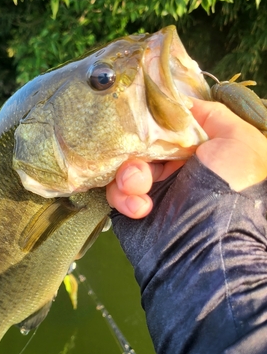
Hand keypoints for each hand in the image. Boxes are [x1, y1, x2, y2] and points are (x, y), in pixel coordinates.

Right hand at [106, 98, 266, 218]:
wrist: (206, 249)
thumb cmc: (228, 191)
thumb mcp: (239, 140)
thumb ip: (211, 114)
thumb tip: (179, 104)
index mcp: (198, 149)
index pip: (165, 123)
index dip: (152, 118)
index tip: (141, 115)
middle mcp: (173, 166)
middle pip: (140, 140)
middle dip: (137, 146)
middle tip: (143, 158)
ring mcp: (151, 188)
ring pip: (123, 163)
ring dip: (129, 173)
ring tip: (140, 187)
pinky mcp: (131, 208)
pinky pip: (114, 190)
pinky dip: (123, 197)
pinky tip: (141, 208)